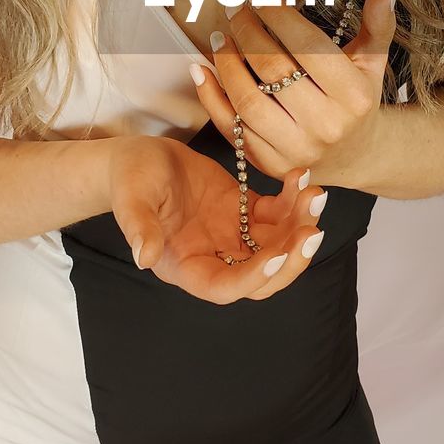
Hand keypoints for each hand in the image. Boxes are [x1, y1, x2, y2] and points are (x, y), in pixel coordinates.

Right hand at [109, 135, 327, 303]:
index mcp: (186, 266)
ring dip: (299, 225)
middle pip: (262, 276)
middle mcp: (215, 257)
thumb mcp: (131, 199)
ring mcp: (232, 236)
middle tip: (311, 230)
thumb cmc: (129, 179)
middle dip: (291, 258)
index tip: (279, 255)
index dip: (254, 277)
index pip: (225, 287)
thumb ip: (139, 228)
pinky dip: (292, 201)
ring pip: (276, 246)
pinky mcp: (244, 212)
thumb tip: (144, 258)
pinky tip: (300, 177)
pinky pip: (276, 215)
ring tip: (313, 195)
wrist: (140, 156)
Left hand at [188, 0, 396, 180]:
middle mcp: (326, 126)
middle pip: (274, 70)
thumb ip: (378, 24)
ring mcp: (296, 150)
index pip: (308, 47)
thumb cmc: (359, 100)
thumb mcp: (372, 62)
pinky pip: (231, 128)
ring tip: (220, 37)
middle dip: (248, 33)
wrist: (355, 156)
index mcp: (353, 96)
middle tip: (235, 9)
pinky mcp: (269, 165)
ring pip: (248, 101)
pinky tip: (202, 70)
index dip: (278, 15)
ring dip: (226, 64)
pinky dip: (211, 98)